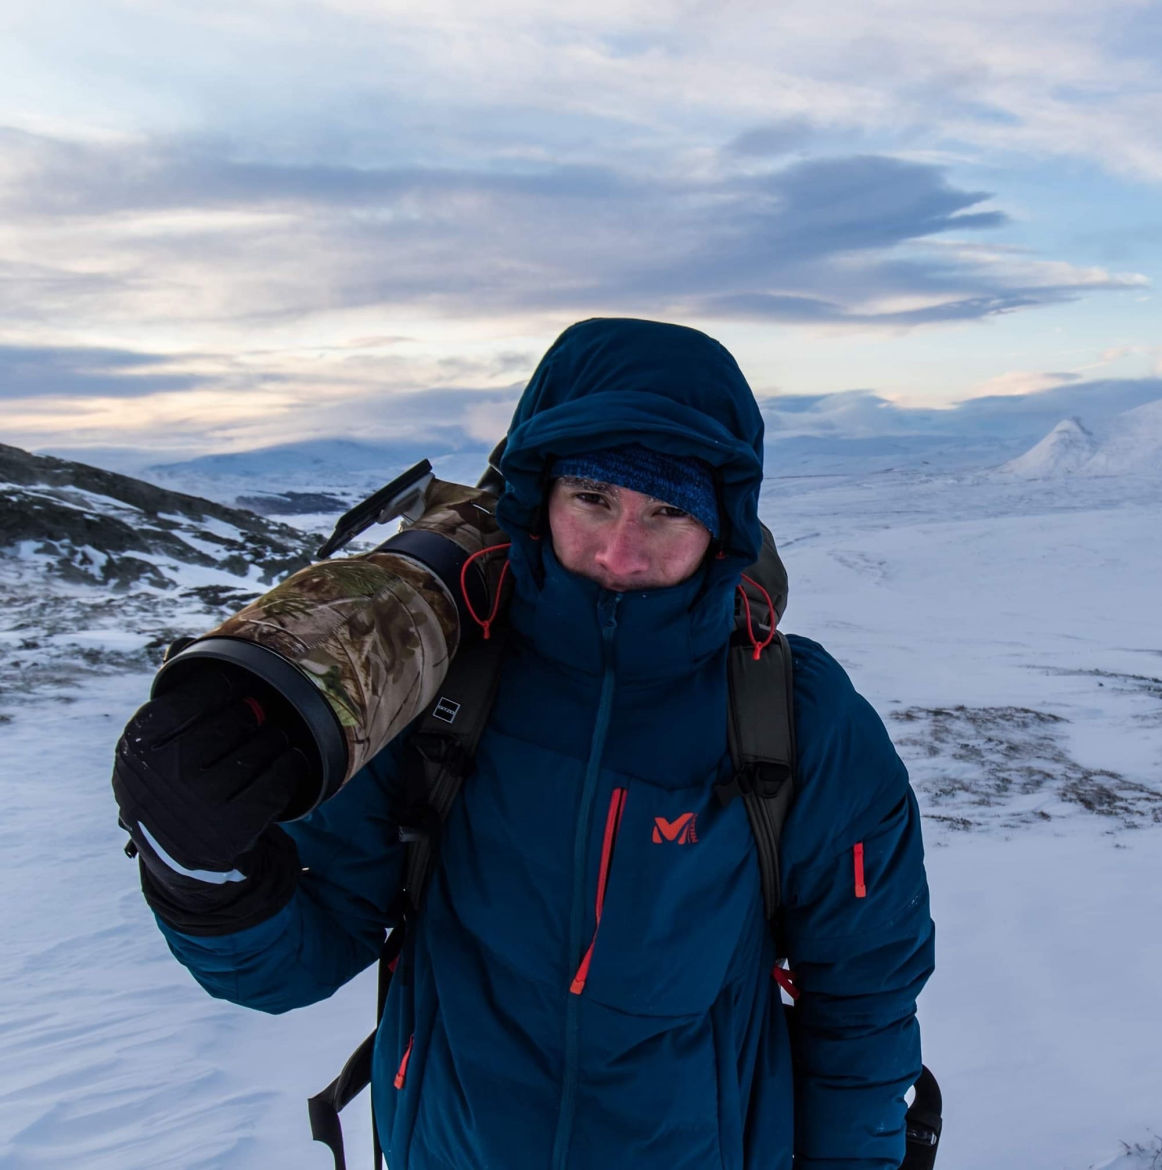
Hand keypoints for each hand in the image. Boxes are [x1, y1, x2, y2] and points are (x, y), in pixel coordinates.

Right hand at [112, 666, 311, 881]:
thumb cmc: (173, 783)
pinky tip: (290, 759)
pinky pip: (279, 779)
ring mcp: (200, 803)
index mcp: (139, 745)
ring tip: (274, 736)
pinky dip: (290, 765)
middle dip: (253, 714)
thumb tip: (184, 644)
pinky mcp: (234, 828)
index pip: (196, 695)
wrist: (180, 857)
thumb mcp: (155, 746)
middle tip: (259, 714)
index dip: (223, 687)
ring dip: (275, 738)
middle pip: (235, 719)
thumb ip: (171, 697)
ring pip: (262, 746)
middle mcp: (166, 773)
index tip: (237, 686)